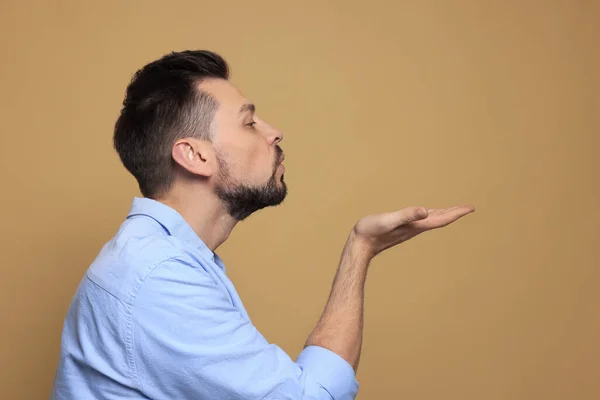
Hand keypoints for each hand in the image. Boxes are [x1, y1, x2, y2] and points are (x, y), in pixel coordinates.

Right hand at [351, 205, 474, 258]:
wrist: (359, 244)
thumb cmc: (371, 232)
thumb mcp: (388, 220)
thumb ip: (406, 215)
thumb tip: (425, 211)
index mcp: (416, 226)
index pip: (441, 219)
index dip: (456, 213)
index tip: (470, 208)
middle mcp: (415, 228)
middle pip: (439, 220)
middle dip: (454, 214)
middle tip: (469, 208)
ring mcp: (408, 229)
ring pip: (431, 221)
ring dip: (443, 215)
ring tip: (453, 210)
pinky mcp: (401, 228)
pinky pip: (421, 221)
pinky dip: (429, 215)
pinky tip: (427, 214)